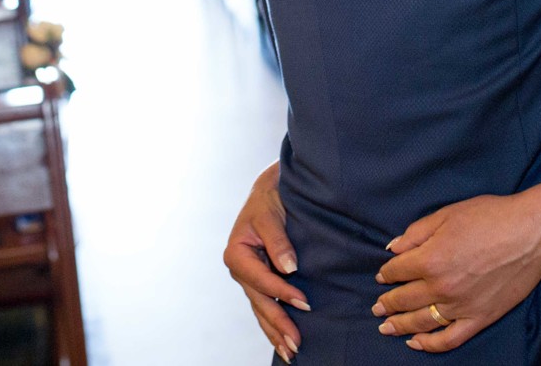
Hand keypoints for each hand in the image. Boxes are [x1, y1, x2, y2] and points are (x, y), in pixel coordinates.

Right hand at [222, 163, 306, 362]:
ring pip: (262, 310)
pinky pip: (265, 306)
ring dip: (276, 332)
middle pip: (260, 302)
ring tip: (292, 352)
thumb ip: (278, 240)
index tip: (305, 303)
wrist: (270, 190)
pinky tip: (283, 342)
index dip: (282, 293)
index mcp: (236, 253)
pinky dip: (274, 325)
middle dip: (279, 323)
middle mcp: (240, 269)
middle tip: (297, 343)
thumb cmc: (269, 198)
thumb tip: (289, 268)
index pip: (261, 279)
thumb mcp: (269, 214)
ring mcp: (249, 278)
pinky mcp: (260, 281)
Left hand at [373, 189, 540, 351]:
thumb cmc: (490, 216)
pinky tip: (416, 342)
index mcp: (431, 258)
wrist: (531, 232)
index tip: (381, 276)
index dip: (386, 273)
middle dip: (386, 303)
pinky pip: (450, 338)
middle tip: (377, 308)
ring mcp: (460, 306)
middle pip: (404, 299)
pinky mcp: (480, 318)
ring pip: (421, 322)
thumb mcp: (447, 214)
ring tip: (386, 327)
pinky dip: (430, 344)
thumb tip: (392, 249)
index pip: (397, 271)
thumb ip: (416, 233)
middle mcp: (441, 286)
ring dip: (399, 325)